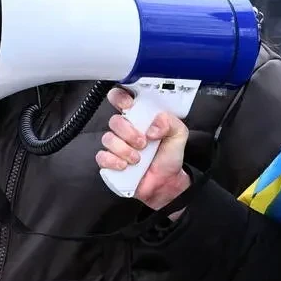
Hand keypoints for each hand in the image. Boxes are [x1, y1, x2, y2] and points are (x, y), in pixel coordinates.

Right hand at [96, 86, 192, 213]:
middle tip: (143, 143)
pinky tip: (125, 166)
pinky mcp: (110, 162)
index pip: (122, 99)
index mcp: (140, 117)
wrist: (166, 182)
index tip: (128, 104)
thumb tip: (153, 126)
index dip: (120, 97)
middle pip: (114, 120)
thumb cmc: (169, 156)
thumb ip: (170, 122)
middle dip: (129, 132)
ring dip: (124, 149)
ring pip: (107, 138)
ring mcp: (116, 145)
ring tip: (138, 158)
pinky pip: (101, 157)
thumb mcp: (179, 134)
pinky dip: (113, 161)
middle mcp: (126, 129)